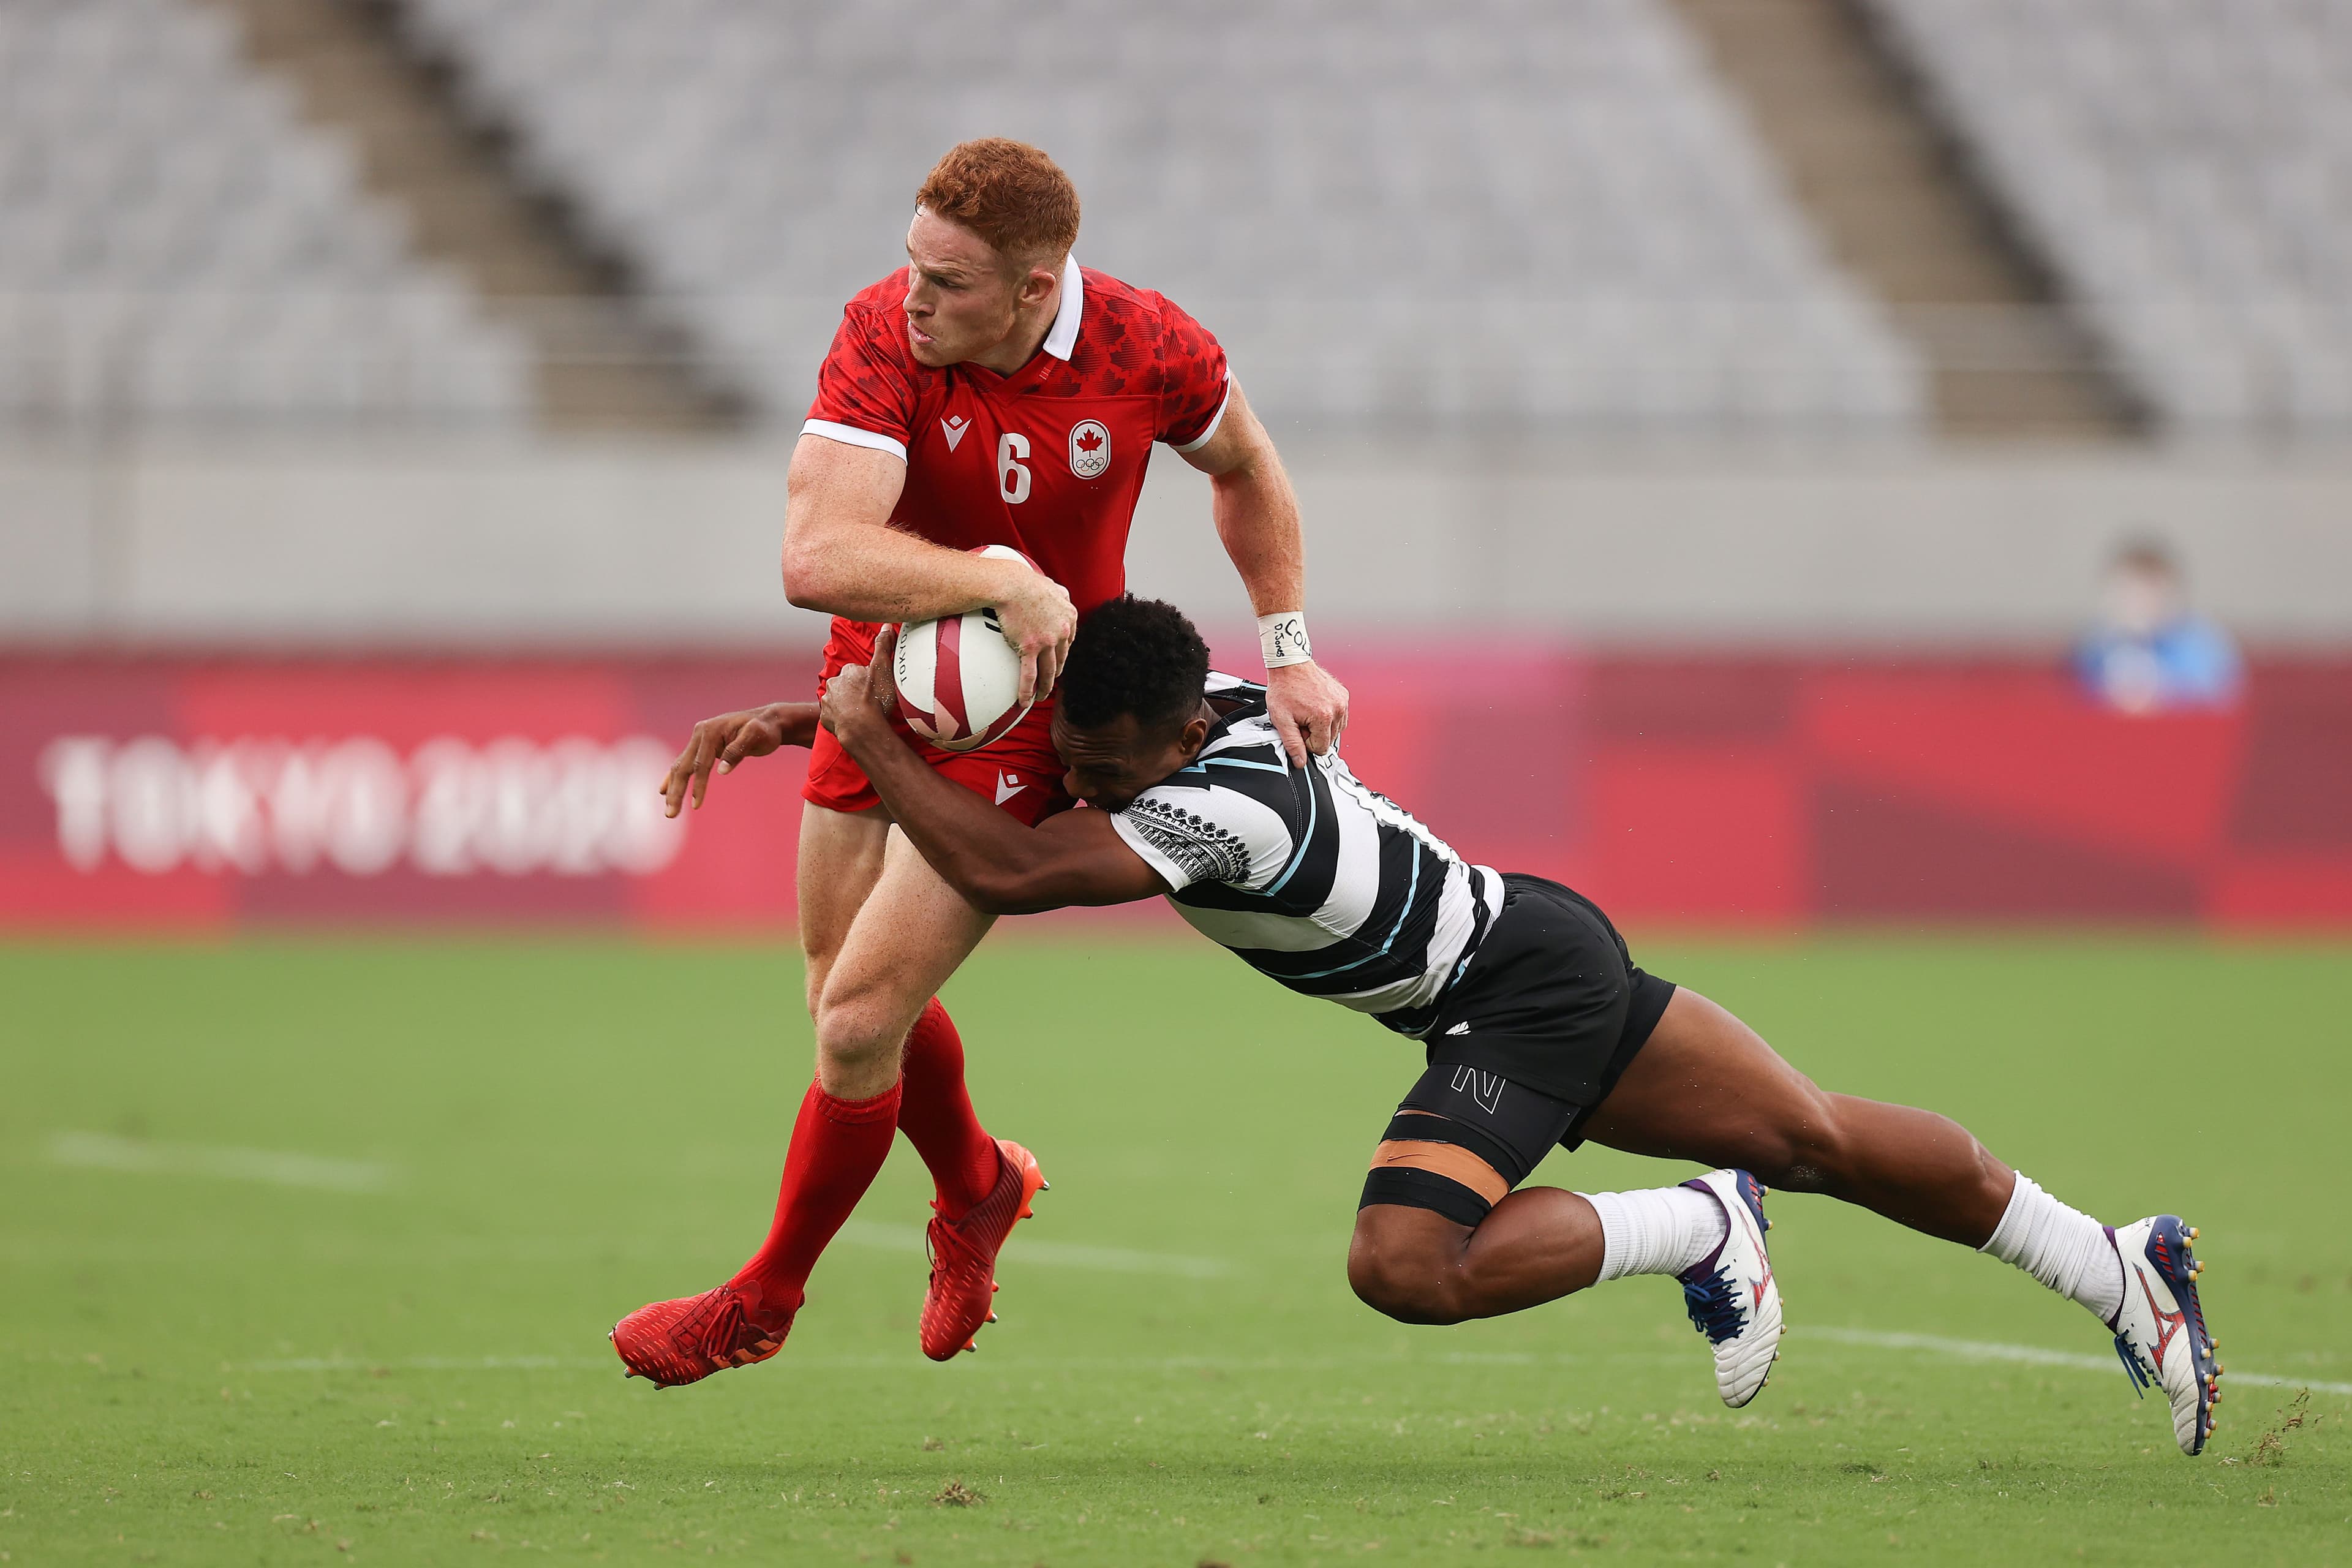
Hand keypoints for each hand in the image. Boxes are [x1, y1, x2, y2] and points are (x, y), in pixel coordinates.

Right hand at [660, 705, 801, 816]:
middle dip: (676, 792)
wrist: (768, 720)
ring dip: (673, 789)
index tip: (696, 806)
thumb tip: (721, 771)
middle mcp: (700, 733)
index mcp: (710, 730)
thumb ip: (738, 751)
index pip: (701, 764)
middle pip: (683, 766)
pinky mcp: (702, 745)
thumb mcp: (757, 736)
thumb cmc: (765, 729)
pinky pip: (684, 763)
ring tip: (669, 812)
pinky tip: (664, 791)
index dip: (698, 786)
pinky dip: (673, 778)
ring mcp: (699, 738)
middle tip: (670, 815)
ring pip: (680, 766)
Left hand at [817, 625, 896, 740]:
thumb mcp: (883, 669)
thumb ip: (883, 646)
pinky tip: (853, 722)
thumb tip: (886, 626)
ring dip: (847, 705)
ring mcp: (828, 701)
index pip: (857, 671)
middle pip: (846, 685)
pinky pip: (833, 716)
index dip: (867, 679)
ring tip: (862, 714)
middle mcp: (834, 683)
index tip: (875, 688)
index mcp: (848, 671)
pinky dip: (841, 718)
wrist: (862, 728)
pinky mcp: (825, 718)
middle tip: (870, 702)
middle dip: (855, 691)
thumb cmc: (875, 699)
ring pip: (838, 699)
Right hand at [990, 565, 1076, 703]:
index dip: (1063, 654)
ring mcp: (1047, 642)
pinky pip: (1029, 675)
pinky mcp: (1030, 648)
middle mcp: (1062, 632)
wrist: (1012, 585)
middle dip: (1055, 674)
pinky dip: (1027, 690)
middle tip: (1050, 682)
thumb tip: (1063, 595)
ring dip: (1045, 687)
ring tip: (1041, 697)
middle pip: (1061, 659)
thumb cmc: (1028, 582)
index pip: (1069, 642)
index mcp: (1069, 617)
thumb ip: (1061, 594)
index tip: (1058, 661)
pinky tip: (1025, 701)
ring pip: (1048, 672)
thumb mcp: (1054, 586)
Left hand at [1265, 659, 1348, 763]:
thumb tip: (1301, 762)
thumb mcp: (1281, 719)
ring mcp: (1342, 701)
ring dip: (1322, 726)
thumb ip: (1292, 743)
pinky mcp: (1343, 696)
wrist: (1290, 665)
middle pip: (1329, 739)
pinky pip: (1339, 717)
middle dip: (1314, 734)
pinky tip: (1316, 707)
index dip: (1306, 741)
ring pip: (1336, 730)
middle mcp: (1337, 709)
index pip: (1320, 748)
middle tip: (1301, 718)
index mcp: (1324, 717)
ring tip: (1308, 712)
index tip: (1298, 728)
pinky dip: (1329, 716)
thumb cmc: (1284, 689)